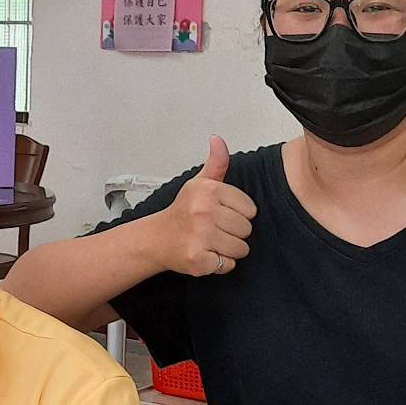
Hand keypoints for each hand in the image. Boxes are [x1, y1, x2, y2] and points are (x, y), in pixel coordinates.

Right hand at [155, 136, 256, 276]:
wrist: (155, 239)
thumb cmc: (182, 212)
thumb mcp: (199, 183)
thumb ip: (216, 163)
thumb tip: (218, 140)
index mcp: (208, 191)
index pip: (250, 209)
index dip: (238, 214)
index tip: (221, 214)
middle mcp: (203, 212)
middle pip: (247, 230)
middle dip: (234, 233)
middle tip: (214, 230)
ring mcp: (200, 236)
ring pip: (241, 249)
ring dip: (229, 250)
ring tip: (211, 242)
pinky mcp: (198, 259)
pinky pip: (228, 265)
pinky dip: (220, 264)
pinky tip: (206, 254)